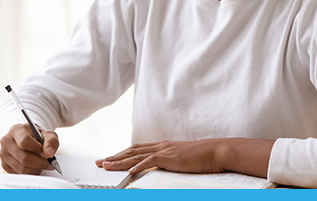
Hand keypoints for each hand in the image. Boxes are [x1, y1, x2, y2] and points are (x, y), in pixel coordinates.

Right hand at [0, 123, 58, 174]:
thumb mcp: (47, 134)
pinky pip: (19, 174)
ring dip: (36, 169)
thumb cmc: (37, 136)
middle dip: (40, 163)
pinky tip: (35, 167)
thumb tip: (49, 153)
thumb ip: (51, 141)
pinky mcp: (4, 165)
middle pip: (24, 158)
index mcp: (16, 130)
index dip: (38, 150)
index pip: (25, 142)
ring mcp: (3, 154)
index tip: (48, 154)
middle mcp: (6, 141)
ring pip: (22, 168)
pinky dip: (30, 173)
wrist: (27, 139)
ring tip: (42, 164)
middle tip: (49, 163)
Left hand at [95, 139, 225, 173]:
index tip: (109, 158)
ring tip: (106, 165)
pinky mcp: (171, 157)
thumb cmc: (202, 157)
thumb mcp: (181, 159)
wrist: (216, 151)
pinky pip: (151, 161)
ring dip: (120, 161)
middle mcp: (160, 146)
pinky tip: (129, 170)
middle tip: (99, 162)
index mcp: (162, 146)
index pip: (136, 149)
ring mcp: (165, 150)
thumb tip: (159, 168)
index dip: (121, 154)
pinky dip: (138, 165)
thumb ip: (169, 162)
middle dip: (114, 156)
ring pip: (136, 155)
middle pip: (131, 150)